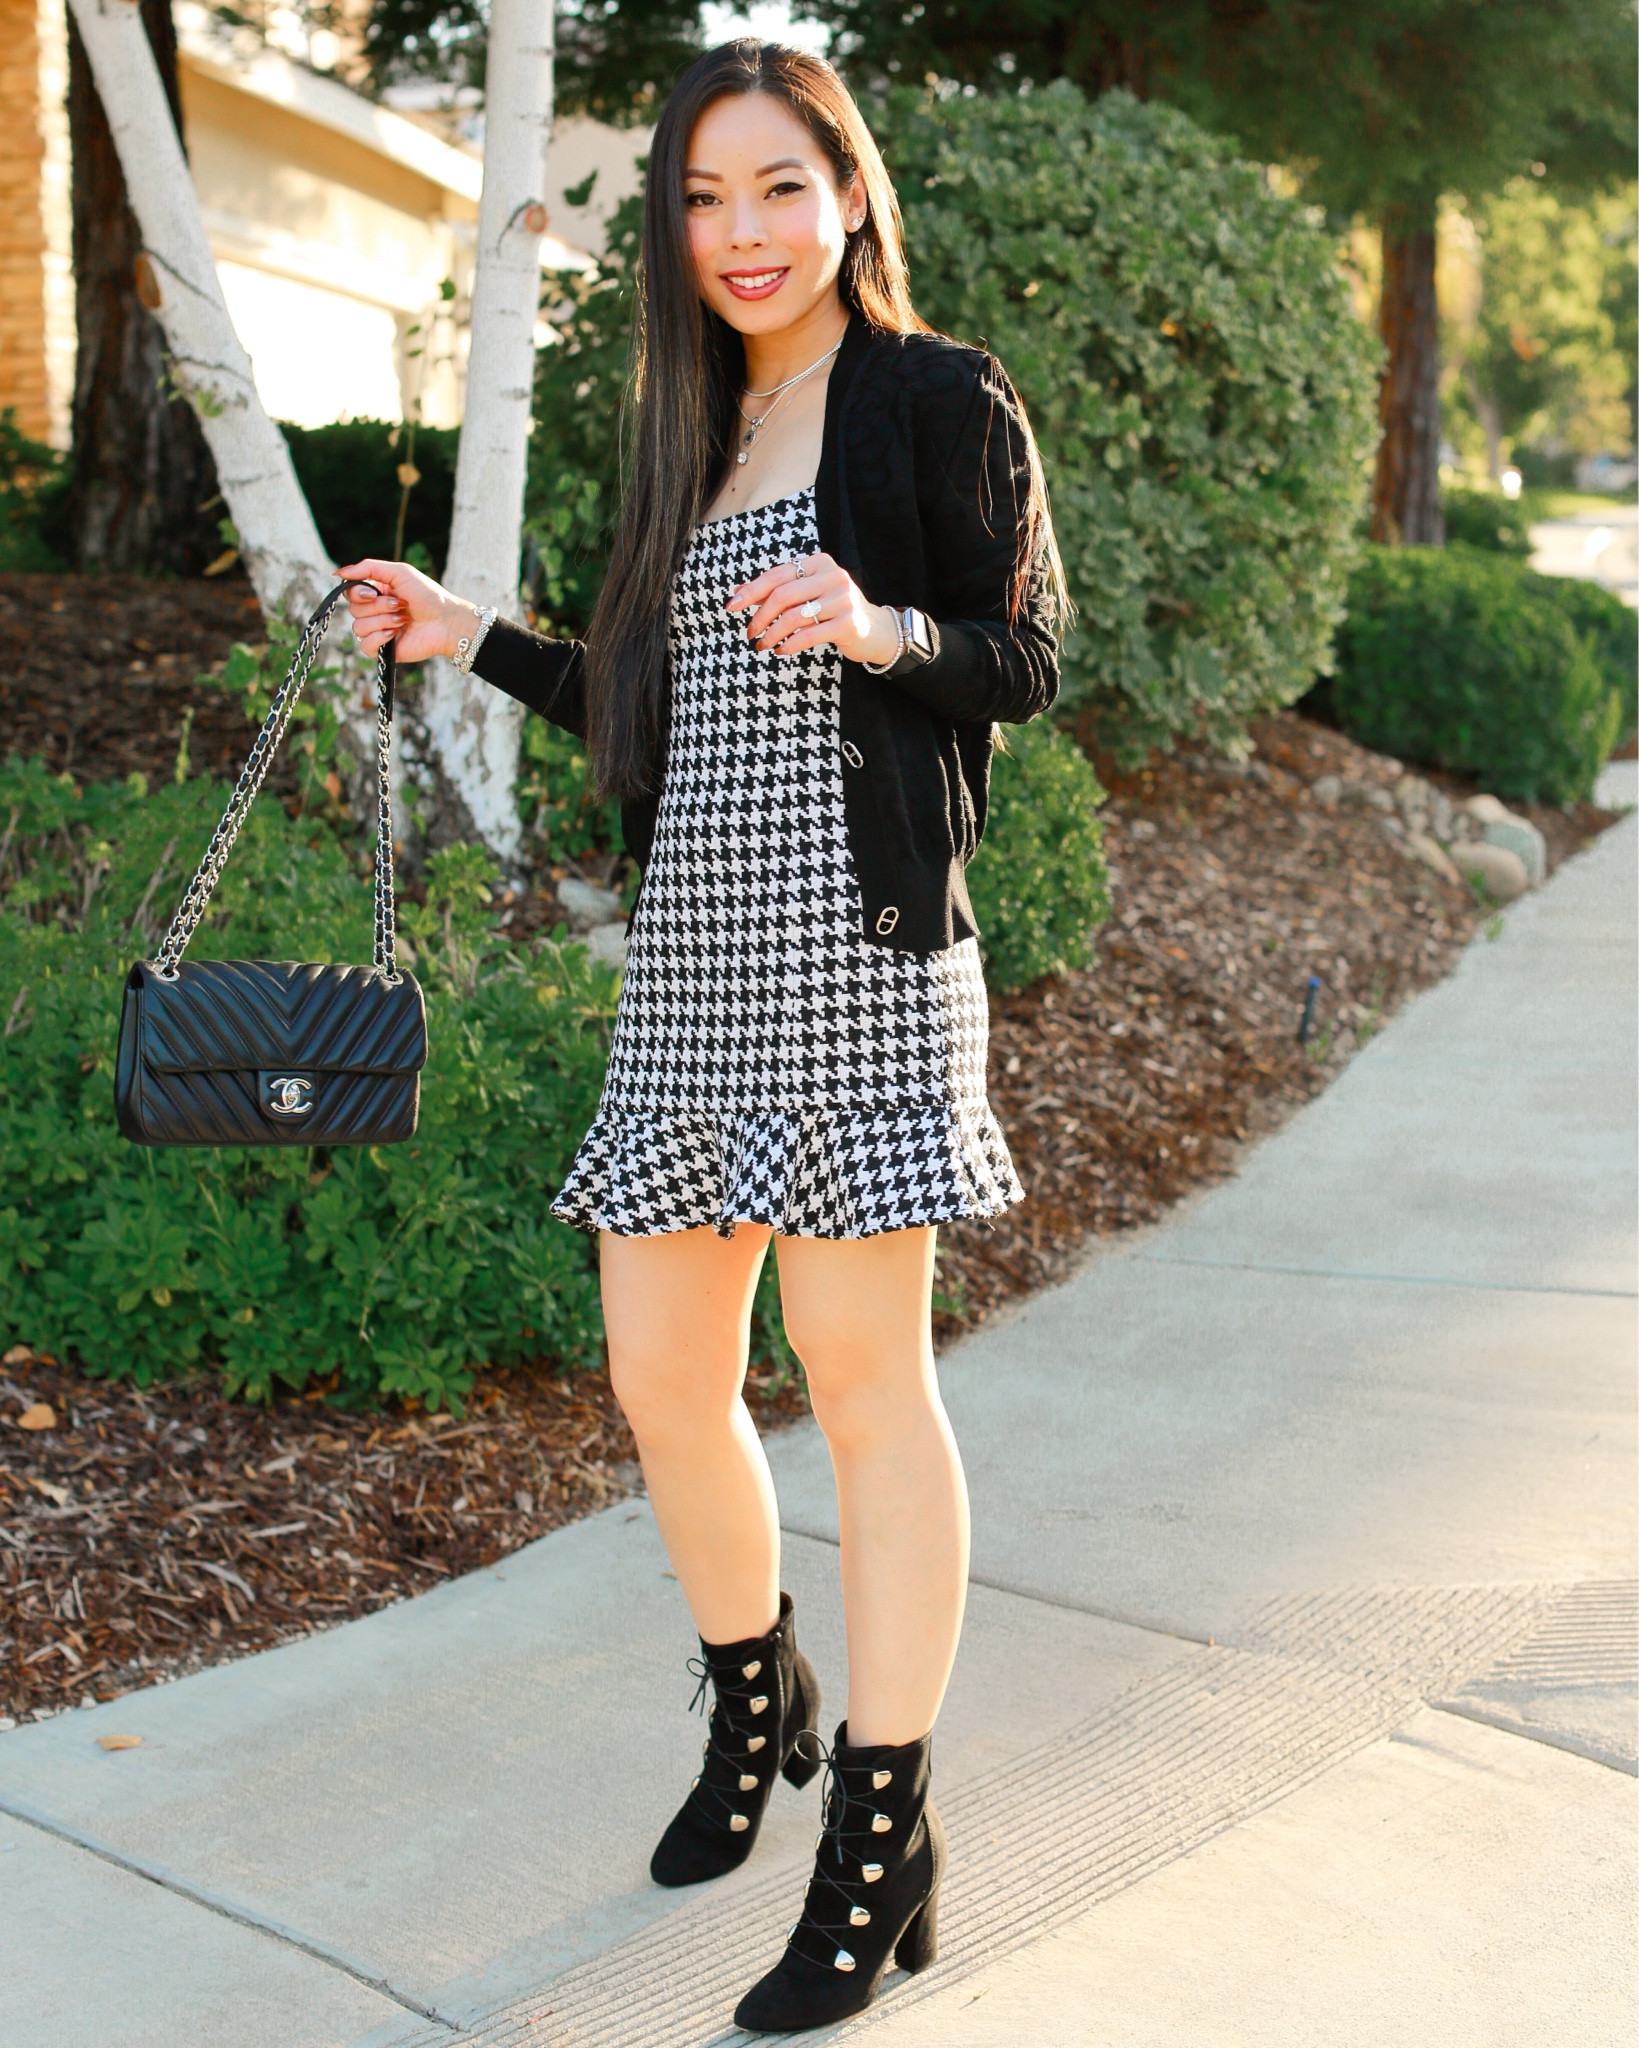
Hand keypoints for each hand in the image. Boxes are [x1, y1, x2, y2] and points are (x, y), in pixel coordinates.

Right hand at [334, 557, 481, 665]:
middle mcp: (375, 611)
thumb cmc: (427, 595)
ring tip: (403, 619)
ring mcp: (378, 631)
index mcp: (376, 592)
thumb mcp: (399, 572)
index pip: (350, 592)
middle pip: (353, 610)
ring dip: (383, 620)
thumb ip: (368, 568)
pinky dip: (379, 638)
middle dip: (378, 606)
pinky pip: (364, 646)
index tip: (374, 592)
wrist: (446, 621)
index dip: (358, 593)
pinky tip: (396, 634)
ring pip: (358, 627)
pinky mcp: (384, 649)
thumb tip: (338, 572)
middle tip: (400, 604)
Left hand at [725, 551, 900, 665]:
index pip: (777, 575)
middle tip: (750, 632)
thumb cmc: (833, 610)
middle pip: (783, 595)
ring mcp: (843, 599)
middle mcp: (833, 576)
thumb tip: (738, 591)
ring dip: (772, 634)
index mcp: (819, 563)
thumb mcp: (807, 594)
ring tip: (762, 644)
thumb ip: (776, 590)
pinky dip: (789, 645)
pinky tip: (781, 650)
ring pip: (794, 617)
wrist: (873, 629)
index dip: (751, 591)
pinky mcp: (848, 623)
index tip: (731, 606)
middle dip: (760, 616)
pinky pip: (809, 635)